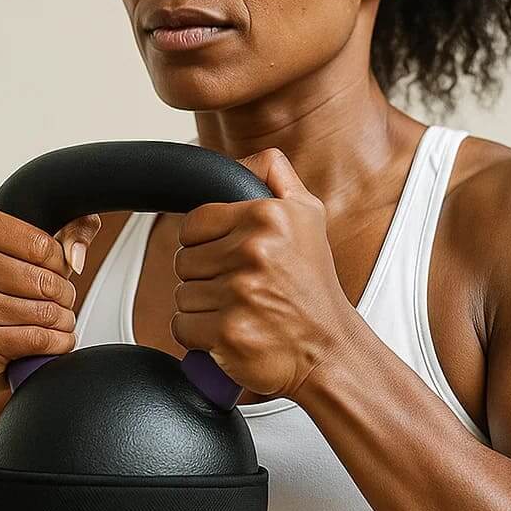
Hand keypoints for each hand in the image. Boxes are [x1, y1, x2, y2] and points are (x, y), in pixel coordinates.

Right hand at [0, 207, 99, 394]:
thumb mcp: (21, 248)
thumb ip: (70, 229)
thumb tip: (76, 255)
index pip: (41, 244)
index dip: (60, 263)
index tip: (54, 271)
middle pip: (45, 279)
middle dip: (64, 294)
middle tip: (59, 300)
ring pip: (45, 311)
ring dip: (63, 320)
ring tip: (57, 320)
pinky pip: (39, 338)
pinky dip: (58, 341)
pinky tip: (54, 339)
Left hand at [170, 147, 358, 401]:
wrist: (329, 350)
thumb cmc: (313, 288)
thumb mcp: (310, 217)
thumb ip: (277, 177)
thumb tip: (247, 160)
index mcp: (269, 215)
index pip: (194, 221)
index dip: (207, 243)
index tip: (232, 258)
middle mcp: (254, 251)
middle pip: (185, 259)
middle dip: (206, 276)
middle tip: (242, 288)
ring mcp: (240, 293)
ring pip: (182, 293)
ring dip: (203, 306)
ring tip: (240, 310)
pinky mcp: (227, 332)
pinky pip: (182, 325)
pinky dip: (199, 335)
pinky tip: (231, 331)